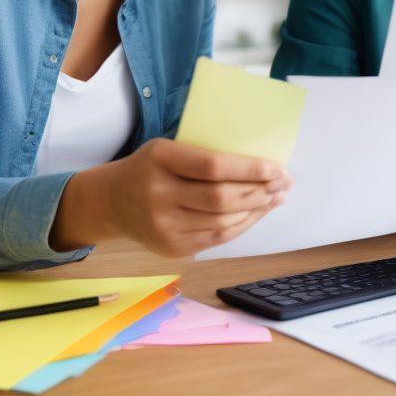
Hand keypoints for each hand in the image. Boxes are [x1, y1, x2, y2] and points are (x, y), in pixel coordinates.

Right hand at [52, 138, 291, 256]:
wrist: (111, 201)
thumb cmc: (150, 167)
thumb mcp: (167, 148)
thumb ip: (204, 153)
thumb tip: (260, 163)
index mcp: (160, 159)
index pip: (213, 166)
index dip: (250, 169)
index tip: (277, 167)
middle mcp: (159, 194)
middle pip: (222, 198)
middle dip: (261, 191)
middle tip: (284, 183)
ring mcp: (164, 226)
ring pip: (224, 222)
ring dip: (257, 210)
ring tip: (277, 198)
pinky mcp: (172, 248)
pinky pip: (217, 238)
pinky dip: (243, 225)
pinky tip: (257, 213)